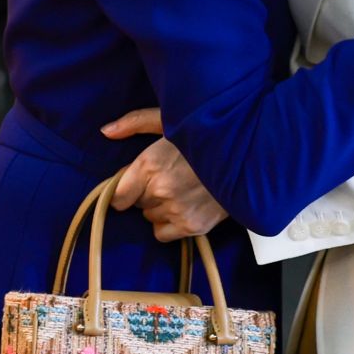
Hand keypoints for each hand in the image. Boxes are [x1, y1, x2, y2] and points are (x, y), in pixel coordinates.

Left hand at [100, 112, 230, 242]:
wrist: (248, 156)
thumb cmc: (206, 135)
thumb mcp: (169, 120)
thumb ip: (135, 123)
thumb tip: (106, 131)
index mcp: (149, 164)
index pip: (117, 194)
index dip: (124, 188)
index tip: (134, 183)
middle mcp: (160, 190)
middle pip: (136, 204)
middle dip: (146, 192)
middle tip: (168, 178)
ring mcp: (176, 210)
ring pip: (150, 217)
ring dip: (159, 207)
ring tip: (180, 190)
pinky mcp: (192, 226)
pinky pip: (163, 233)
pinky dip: (169, 223)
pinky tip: (185, 206)